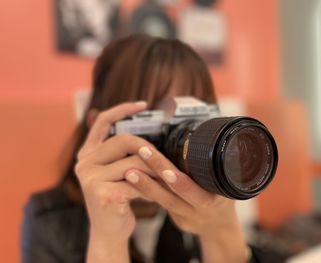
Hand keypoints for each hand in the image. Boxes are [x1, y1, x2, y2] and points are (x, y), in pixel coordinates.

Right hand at [75, 102, 155, 261]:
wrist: (109, 231)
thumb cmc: (118, 197)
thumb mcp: (117, 172)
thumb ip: (124, 155)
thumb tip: (152, 140)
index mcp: (87, 154)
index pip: (102, 122)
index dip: (122, 109)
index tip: (143, 105)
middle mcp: (84, 163)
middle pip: (124, 140)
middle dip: (149, 149)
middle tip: (163, 160)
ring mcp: (90, 178)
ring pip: (134, 162)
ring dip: (154, 172)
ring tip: (163, 180)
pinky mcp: (101, 193)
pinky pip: (137, 182)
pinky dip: (151, 188)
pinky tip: (155, 196)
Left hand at [123, 146, 247, 262]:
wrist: (220, 226)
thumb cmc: (224, 198)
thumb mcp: (228, 185)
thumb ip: (215, 170)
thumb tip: (207, 139)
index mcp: (214, 200)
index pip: (197, 191)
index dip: (181, 183)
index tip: (166, 172)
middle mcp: (198, 209)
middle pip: (175, 192)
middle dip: (159, 172)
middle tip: (143, 153)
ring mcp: (185, 216)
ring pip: (163, 199)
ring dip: (145, 184)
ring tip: (130, 171)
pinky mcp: (175, 218)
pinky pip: (160, 203)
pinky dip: (147, 190)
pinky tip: (133, 179)